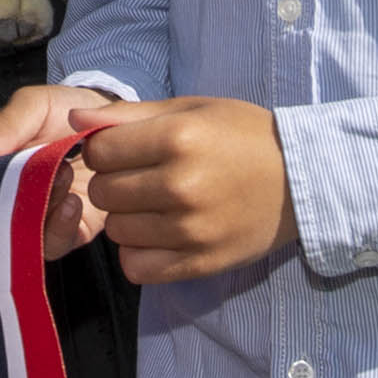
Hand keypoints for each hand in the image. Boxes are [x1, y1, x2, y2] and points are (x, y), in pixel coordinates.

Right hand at [0, 83, 115, 256]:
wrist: (113, 126)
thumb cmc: (66, 110)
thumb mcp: (36, 104)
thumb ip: (8, 123)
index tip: (3, 166)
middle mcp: (4, 194)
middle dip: (16, 196)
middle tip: (49, 167)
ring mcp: (32, 216)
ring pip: (19, 235)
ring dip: (41, 211)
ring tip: (65, 177)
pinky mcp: (61, 233)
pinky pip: (50, 246)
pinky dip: (59, 229)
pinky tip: (74, 202)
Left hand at [74, 96, 299, 284]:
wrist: (303, 179)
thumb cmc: (243, 136)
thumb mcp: (190, 109)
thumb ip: (128, 115)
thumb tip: (73, 121)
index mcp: (178, 139)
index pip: (99, 152)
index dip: (103, 150)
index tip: (124, 151)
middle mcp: (180, 186)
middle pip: (102, 193)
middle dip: (113, 183)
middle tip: (141, 178)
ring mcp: (190, 230)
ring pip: (116, 231)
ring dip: (126, 218)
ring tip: (154, 205)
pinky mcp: (200, 264)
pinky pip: (137, 268)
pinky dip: (139, 254)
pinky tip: (158, 235)